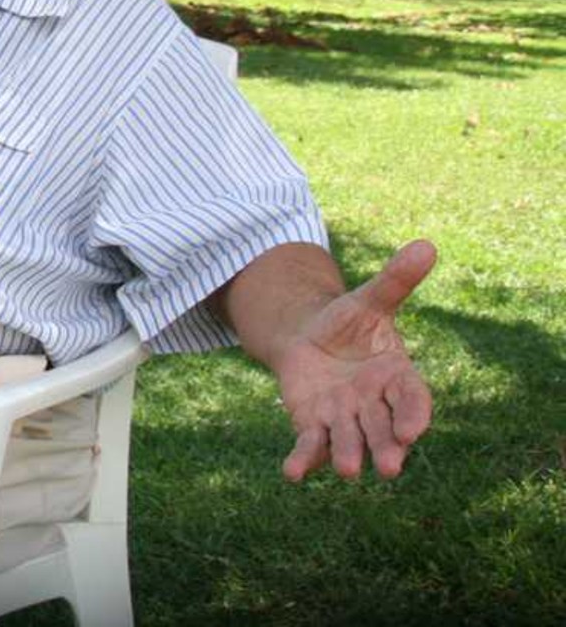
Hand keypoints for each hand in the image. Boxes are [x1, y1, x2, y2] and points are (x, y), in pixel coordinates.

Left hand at [273, 240, 434, 480]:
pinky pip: (309, 445)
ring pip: (348, 440)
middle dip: (385, 447)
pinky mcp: (313, 424)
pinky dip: (302, 460)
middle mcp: (374, 405)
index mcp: (397, 378)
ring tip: (345, 471)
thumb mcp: (369, 300)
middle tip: (389, 467)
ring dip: (347, 455)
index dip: (414, 416)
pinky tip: (292, 474)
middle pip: (383, 429)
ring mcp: (344, 418)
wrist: (310, 338)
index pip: (413, 401)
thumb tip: (426, 244)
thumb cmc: (349, 322)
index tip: (413, 431)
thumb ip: (395, 280)